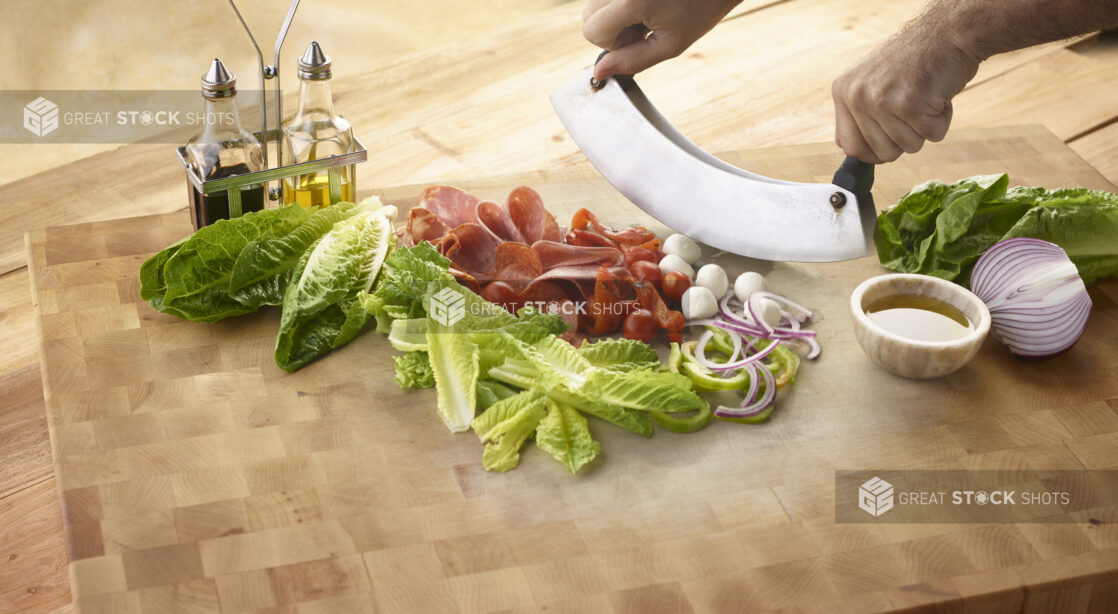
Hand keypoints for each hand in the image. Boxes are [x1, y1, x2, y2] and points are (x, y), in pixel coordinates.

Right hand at [583, 0, 741, 81]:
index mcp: (630, 0)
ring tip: (646, 11)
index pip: (592, 31)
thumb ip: (632, 61)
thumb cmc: (701, 7)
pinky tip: (644, 2)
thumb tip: (599, 73)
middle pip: (588, 16)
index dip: (612, 44)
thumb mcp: (670, 44)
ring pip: (594, 4)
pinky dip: (619, 2)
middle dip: (610, 29)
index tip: (638, 38)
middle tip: (643, 26)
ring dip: (614, 14)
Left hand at [831, 27, 979, 162]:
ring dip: (925, 128)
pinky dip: (942, 120)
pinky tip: (938, 95)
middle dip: (905, 139)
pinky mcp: (910, 104)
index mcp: (843, 92)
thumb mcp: (871, 82)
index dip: (874, 154)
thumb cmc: (914, 60)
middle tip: (914, 110)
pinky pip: (932, 135)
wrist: (947, 33)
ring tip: (925, 98)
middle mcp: (857, 96)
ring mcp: (881, 100)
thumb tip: (845, 148)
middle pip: (883, 153)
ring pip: (909, 147)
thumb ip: (856, 115)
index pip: (851, 147)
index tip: (890, 145)